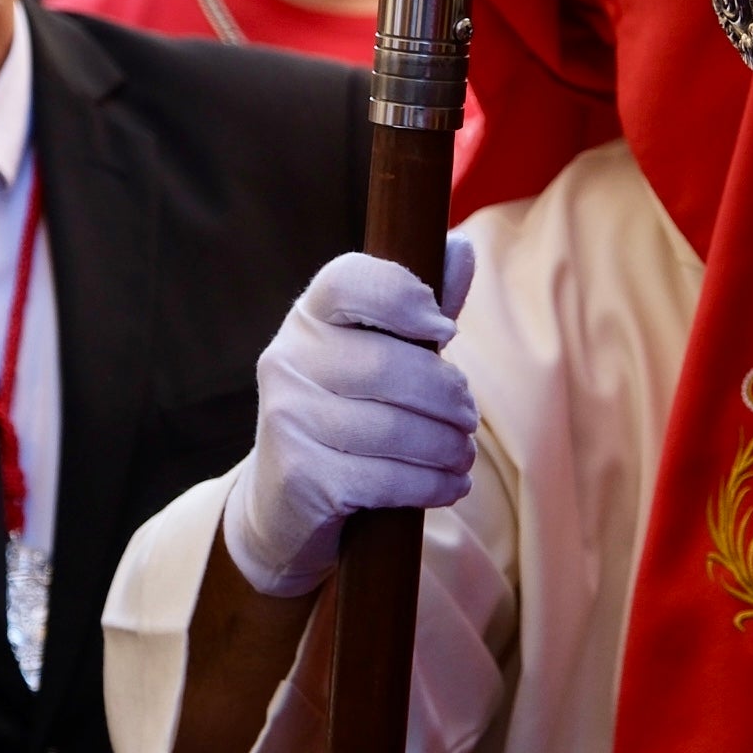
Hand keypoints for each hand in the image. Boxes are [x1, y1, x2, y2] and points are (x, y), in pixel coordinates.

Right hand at [222, 242, 479, 598]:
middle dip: (449, 396)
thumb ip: (421, 311)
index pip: (349, 280)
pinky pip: (388, 478)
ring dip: (448, 447)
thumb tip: (461, 249)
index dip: (404, 296)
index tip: (445, 331)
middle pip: (390, 366)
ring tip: (461, 454)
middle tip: (468, 417)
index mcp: (309, 316)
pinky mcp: (299, 475)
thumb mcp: (380, 357)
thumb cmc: (348, 414)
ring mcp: (286, 417)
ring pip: (396, 429)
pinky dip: (433, 484)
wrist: (284, 503)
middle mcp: (287, 358)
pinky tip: (448, 483)